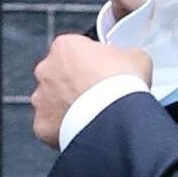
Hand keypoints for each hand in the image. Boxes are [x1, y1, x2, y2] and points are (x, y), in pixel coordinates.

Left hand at [31, 34, 152, 147]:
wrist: (115, 119)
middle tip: (97, 96)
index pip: (75, 50)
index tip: (103, 72)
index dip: (92, 62)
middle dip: (74, 85)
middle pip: (59, 75)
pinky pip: (52, 126)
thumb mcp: (136, 57)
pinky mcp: (42, 124)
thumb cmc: (122, 84)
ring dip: (68, 107)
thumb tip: (126, 62)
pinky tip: (85, 130)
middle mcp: (46, 69)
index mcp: (65, 47)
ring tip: (92, 116)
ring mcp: (41, 98)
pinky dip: (64, 129)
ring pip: (52, 101)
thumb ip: (124, 56)